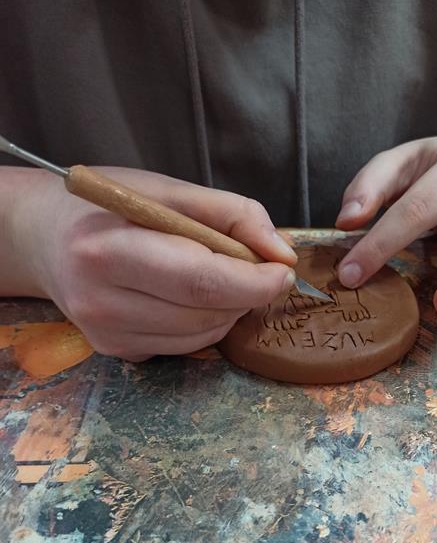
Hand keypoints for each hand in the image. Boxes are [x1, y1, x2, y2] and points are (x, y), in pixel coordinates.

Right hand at [3, 167, 296, 359]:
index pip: (200, 281)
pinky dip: (204, 323)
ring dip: (228, 311)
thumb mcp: (170, 191)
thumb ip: (233, 213)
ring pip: (201, 337)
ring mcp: (107, 335)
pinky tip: (188, 297)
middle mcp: (102, 302)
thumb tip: (282, 254)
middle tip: (254, 270)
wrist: (46, 238)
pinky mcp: (116, 351)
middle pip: (205, 314)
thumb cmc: (110, 205)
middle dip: (246, 295)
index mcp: (109, 250)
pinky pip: (184, 346)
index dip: (253, 282)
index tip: (283, 271)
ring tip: (218, 278)